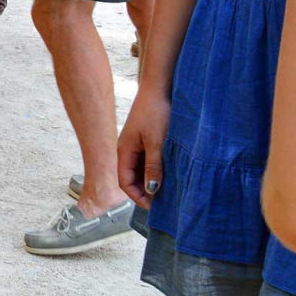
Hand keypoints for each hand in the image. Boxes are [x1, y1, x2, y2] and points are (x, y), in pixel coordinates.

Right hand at [117, 87, 170, 208]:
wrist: (160, 88)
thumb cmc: (155, 112)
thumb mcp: (156, 142)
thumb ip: (154, 167)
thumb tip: (153, 191)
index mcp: (124, 151)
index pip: (125, 182)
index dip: (138, 197)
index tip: (155, 207)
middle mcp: (128, 150)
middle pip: (132, 178)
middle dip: (146, 192)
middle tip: (165, 203)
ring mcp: (137, 144)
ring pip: (142, 170)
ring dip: (153, 182)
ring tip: (170, 191)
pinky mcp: (147, 140)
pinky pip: (149, 161)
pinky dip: (157, 171)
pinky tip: (171, 174)